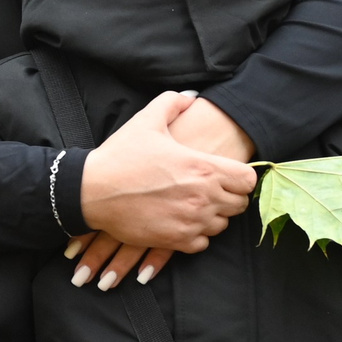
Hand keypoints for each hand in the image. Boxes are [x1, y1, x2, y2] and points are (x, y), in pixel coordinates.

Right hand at [71, 92, 258, 288]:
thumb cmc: (121, 156)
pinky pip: (202, 244)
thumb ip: (173, 102)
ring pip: (222, 225)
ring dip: (213, 216)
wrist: (92, 191)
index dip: (241, 176)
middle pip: (240, 205)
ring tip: (196, 204)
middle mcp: (203, 197)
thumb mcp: (147, 120)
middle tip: (212, 190)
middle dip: (230, 197)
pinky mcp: (175, 241)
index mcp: (204, 168)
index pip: (248, 180)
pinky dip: (197, 235)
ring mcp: (190, 222)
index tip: (229, 174)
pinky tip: (184, 221)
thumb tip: (191, 97)